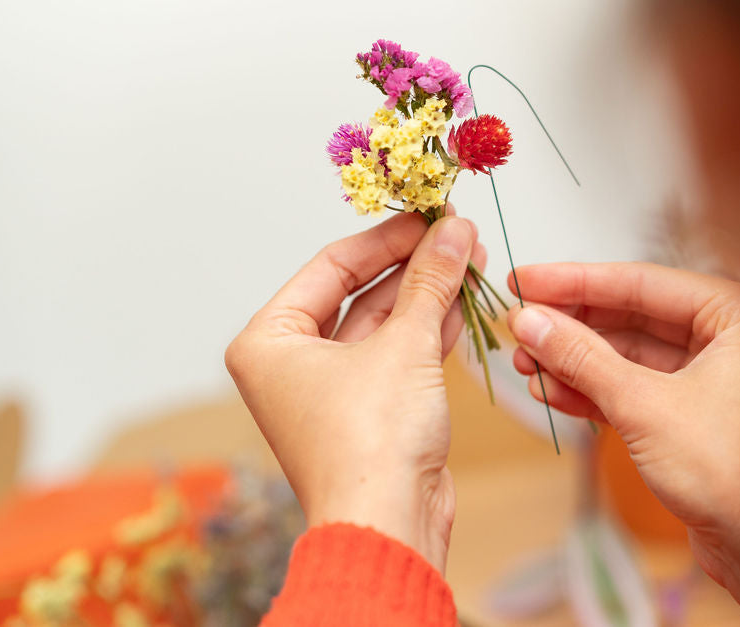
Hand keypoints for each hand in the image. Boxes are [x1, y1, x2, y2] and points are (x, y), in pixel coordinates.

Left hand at [225, 213, 481, 572]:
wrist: (389, 525)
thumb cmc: (369, 445)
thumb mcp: (403, 345)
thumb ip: (429, 281)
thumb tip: (453, 231)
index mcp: (269, 341)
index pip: (331, 267)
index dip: (385, 238)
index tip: (428, 214)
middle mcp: (292, 364)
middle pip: (359, 294)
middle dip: (412, 265)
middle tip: (455, 234)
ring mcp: (331, 390)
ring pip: (384, 325)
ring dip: (427, 294)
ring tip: (469, 258)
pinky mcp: (368, 412)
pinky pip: (397, 355)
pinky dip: (429, 329)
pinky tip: (462, 301)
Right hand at [506, 262, 739, 622]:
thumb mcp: (645, 406)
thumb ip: (583, 358)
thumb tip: (531, 321)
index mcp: (736, 315)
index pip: (640, 282)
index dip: (574, 281)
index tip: (525, 280)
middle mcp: (728, 339)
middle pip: (631, 316)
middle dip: (571, 326)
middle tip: (519, 326)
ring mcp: (711, 378)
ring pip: (628, 355)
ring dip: (575, 361)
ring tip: (526, 364)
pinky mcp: (693, 416)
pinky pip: (635, 389)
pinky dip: (593, 391)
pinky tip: (552, 391)